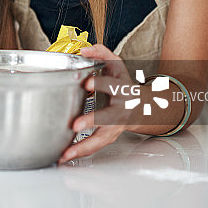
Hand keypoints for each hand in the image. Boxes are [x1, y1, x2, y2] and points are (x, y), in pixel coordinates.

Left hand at [58, 44, 134, 162]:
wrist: (143, 106)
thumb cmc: (123, 84)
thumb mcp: (116, 64)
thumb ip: (101, 53)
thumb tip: (84, 50)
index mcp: (123, 90)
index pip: (113, 85)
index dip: (101, 83)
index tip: (87, 83)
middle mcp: (121, 110)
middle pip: (109, 118)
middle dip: (92, 121)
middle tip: (75, 126)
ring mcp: (116, 127)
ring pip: (101, 139)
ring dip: (83, 147)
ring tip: (65, 153)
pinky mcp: (109, 138)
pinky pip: (95, 147)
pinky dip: (80, 153)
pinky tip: (65, 157)